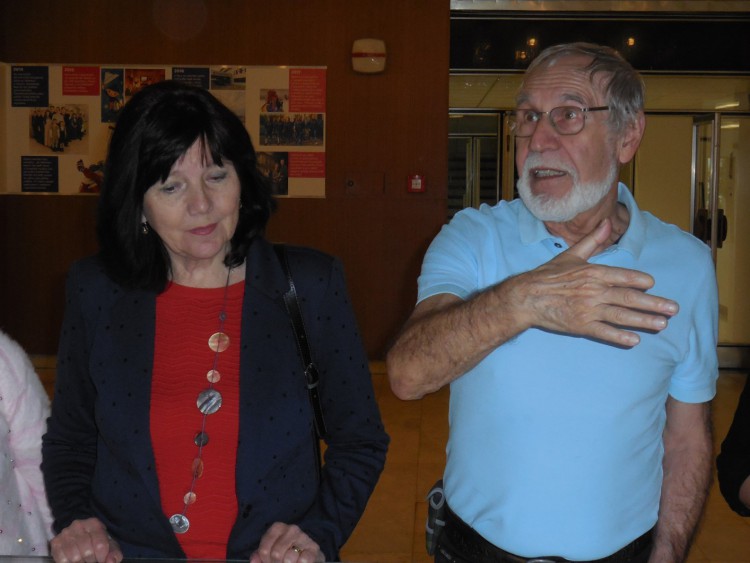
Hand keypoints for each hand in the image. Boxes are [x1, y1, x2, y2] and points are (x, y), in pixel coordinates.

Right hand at [50, 518, 122, 562]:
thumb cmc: (98, 543)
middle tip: (92, 559)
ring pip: (74, 557)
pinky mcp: (55, 542)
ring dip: (81, 562)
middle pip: (87, 552)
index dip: (102, 557)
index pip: (100, 545)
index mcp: (94, 524)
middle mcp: (78, 525)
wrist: (82, 535)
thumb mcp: (109, 546)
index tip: (101, 559)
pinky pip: (62, 560)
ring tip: (84, 559)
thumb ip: (114, 554)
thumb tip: (110, 562)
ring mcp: (65, 533)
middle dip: (91, 560)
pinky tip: (74, 560)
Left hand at [250, 522, 324, 562]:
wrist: (307, 556)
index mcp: (277, 528)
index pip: (264, 550)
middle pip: (276, 554)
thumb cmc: (285, 553)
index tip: (269, 561)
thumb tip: (253, 561)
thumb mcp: (269, 552)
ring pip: (289, 558)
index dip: (265, 561)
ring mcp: (304, 537)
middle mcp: (291, 529)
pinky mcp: (314, 548)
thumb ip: (259, 555)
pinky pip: (303, 560)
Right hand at [508, 219, 678, 346]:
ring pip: (621, 316)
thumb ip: (593, 241)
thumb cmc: (548, 275)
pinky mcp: (580, 325)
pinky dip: (619, 337)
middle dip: (654, 304)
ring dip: (644, 320)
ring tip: (662, 324)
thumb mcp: (571, 255)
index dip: (639, 280)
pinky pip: (604, 332)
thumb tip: (607, 222)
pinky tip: (634, 340)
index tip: (652, 284)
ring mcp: (588, 309)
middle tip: (673, 309)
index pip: (623, 276)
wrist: (527, 297)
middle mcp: (594, 291)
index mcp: (593, 273)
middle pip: (629, 298)